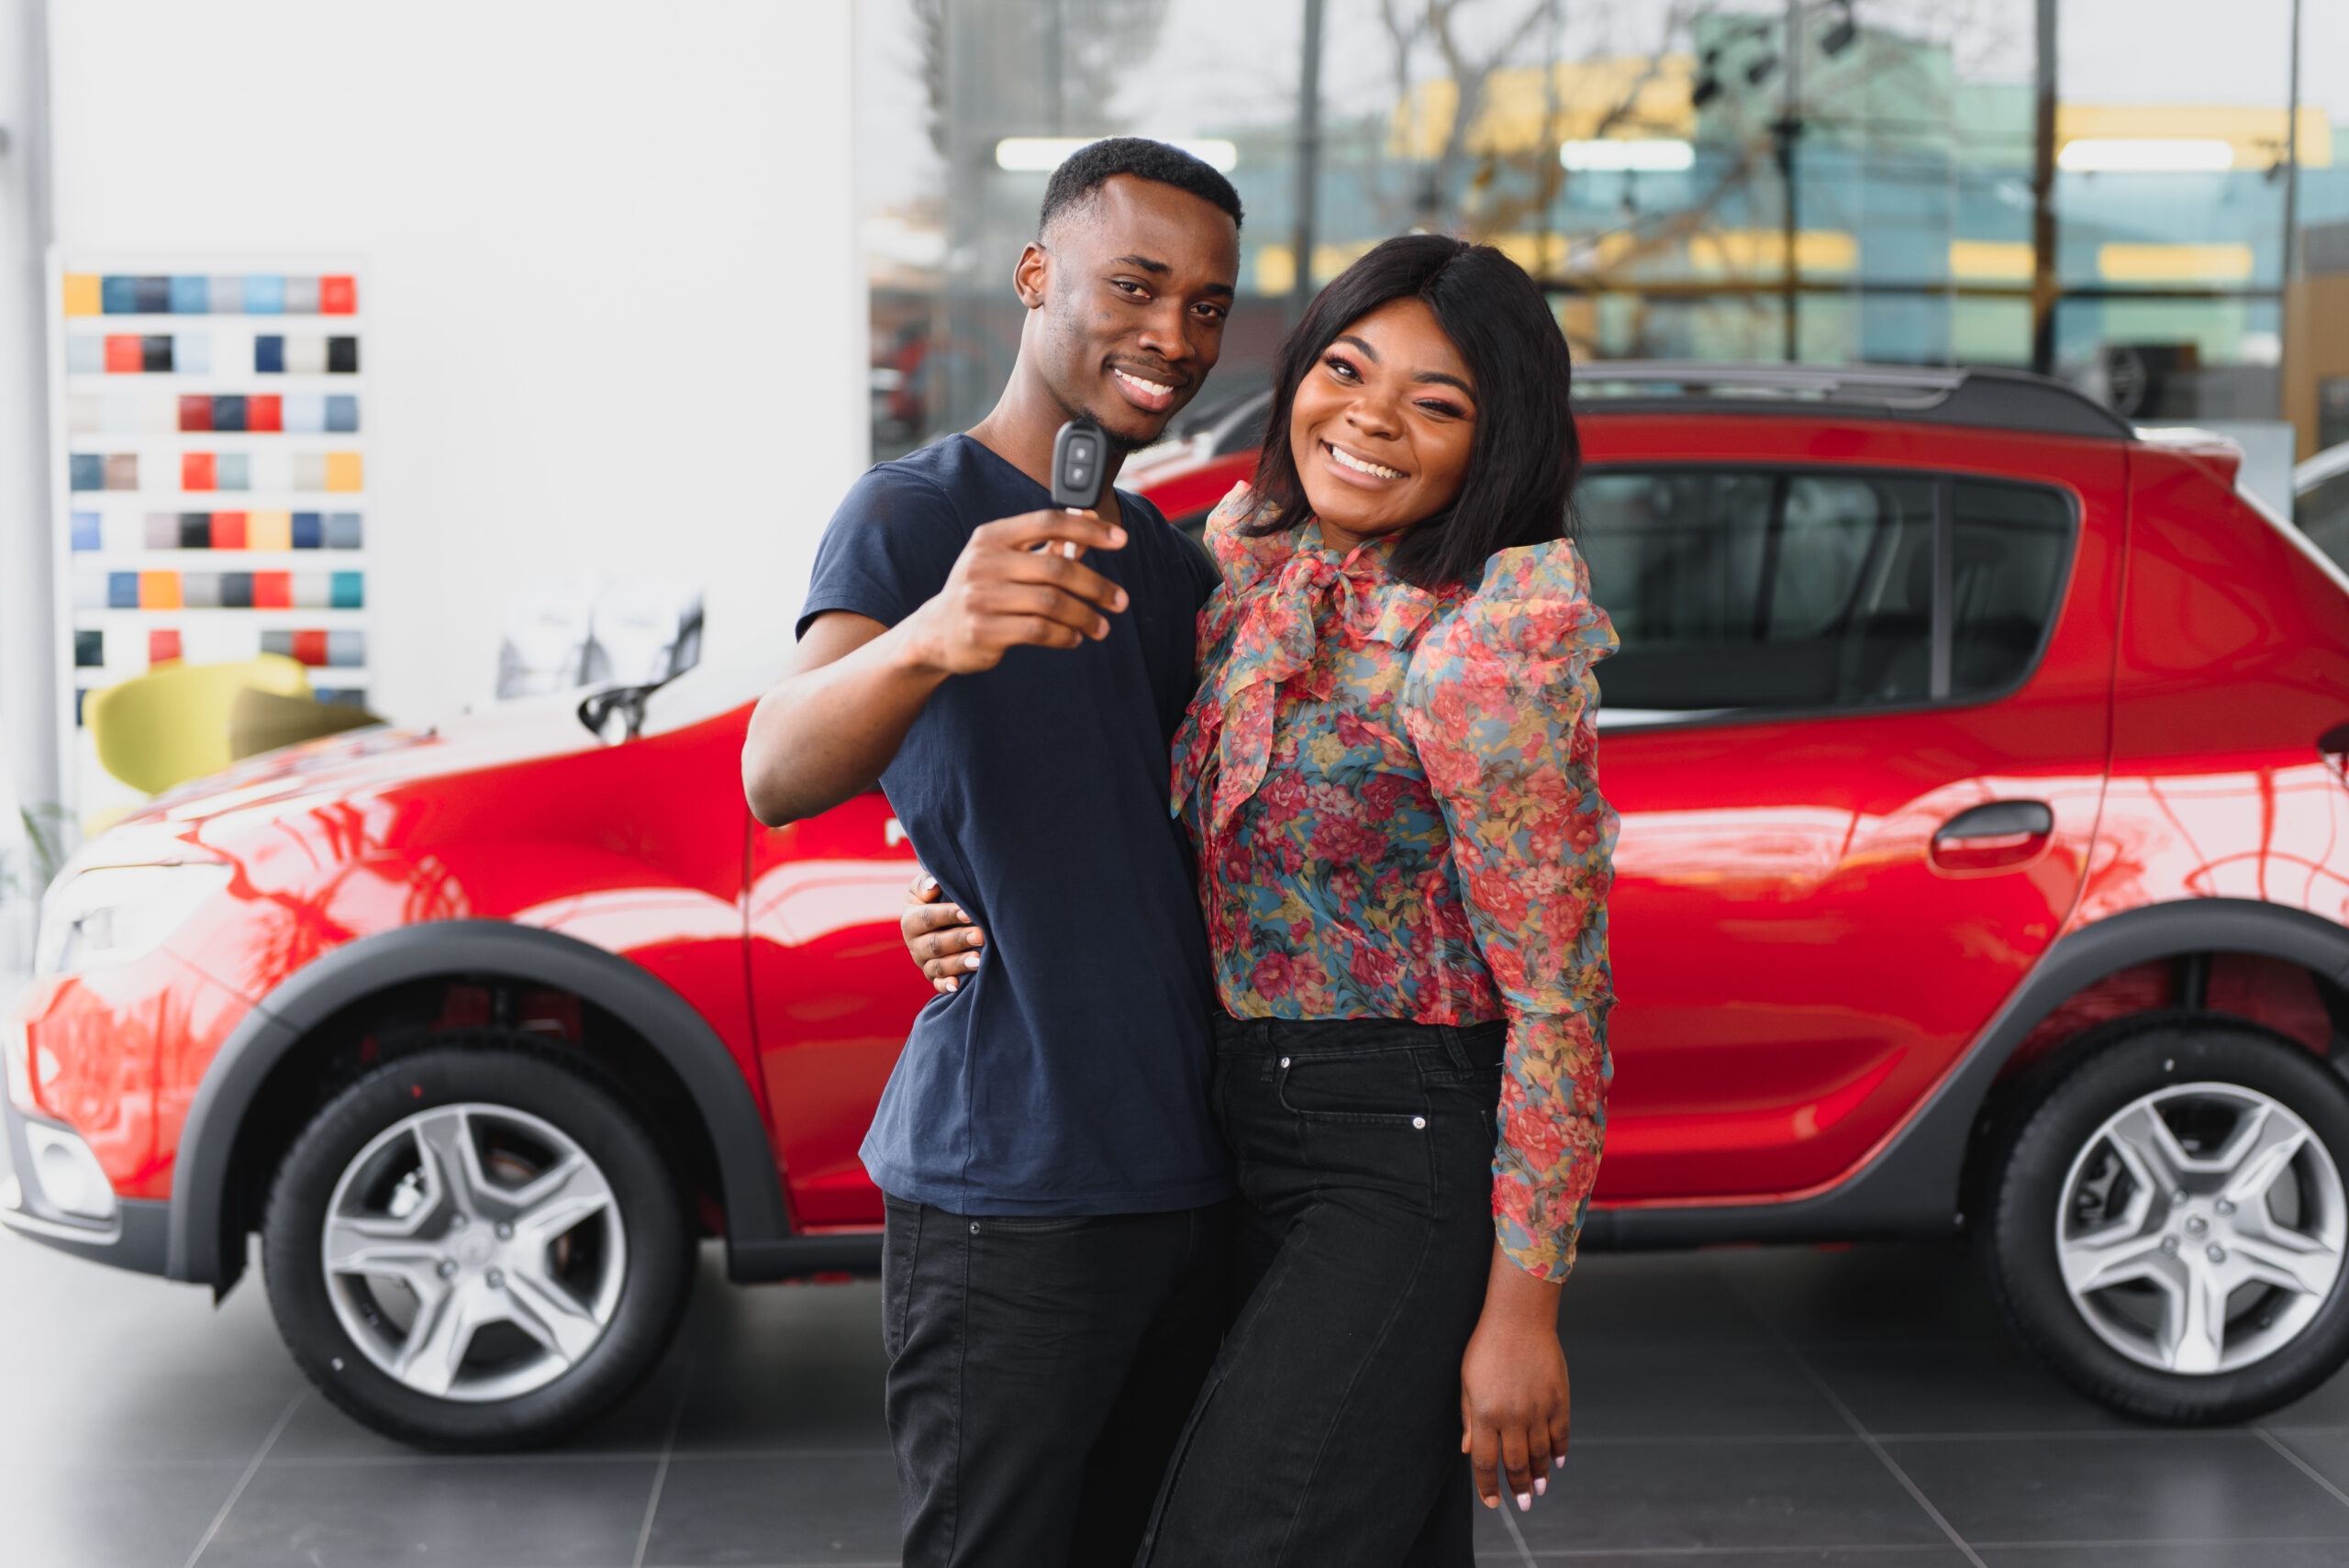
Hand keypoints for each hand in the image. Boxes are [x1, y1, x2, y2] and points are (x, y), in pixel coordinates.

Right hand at [901, 510, 1128, 674]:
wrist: (936, 632)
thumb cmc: (984, 590)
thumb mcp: (1008, 560)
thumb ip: (1048, 543)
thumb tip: (1091, 518)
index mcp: (992, 536)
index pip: (1048, 522)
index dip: (1088, 529)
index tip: (1121, 540)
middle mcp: (984, 562)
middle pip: (1057, 568)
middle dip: (1096, 586)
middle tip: (1120, 601)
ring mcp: (981, 597)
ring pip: (1051, 603)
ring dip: (1085, 616)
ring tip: (1101, 627)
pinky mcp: (983, 630)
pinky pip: (1038, 630)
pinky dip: (1064, 635)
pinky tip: (1074, 638)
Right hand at [901, 870, 985, 994]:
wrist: (942, 918)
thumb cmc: (938, 897)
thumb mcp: (928, 888)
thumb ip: (927, 883)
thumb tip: (934, 884)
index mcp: (911, 919)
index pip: (928, 917)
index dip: (948, 915)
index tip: (969, 913)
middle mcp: (914, 943)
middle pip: (934, 944)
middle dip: (959, 940)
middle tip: (981, 936)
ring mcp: (923, 962)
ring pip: (938, 966)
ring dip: (958, 963)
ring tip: (979, 960)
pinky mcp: (933, 977)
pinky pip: (937, 984)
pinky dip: (946, 986)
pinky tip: (957, 986)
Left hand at [1460, 1245, 1570, 1513]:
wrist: (1519, 1319)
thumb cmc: (1486, 1347)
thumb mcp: (1467, 1382)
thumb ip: (1469, 1419)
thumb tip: (1469, 1452)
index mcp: (1485, 1414)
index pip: (1485, 1462)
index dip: (1488, 1487)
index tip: (1493, 1503)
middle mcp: (1513, 1417)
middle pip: (1516, 1464)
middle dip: (1519, 1488)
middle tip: (1523, 1504)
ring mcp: (1539, 1409)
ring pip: (1541, 1453)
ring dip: (1540, 1475)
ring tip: (1539, 1489)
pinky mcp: (1559, 1399)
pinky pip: (1561, 1434)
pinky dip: (1559, 1451)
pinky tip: (1557, 1463)